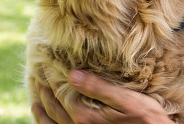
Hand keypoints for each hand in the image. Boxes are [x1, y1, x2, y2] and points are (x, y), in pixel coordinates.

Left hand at [31, 70, 174, 123]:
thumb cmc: (146, 119)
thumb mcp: (126, 100)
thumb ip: (98, 88)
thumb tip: (73, 74)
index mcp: (86, 117)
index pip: (63, 94)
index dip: (52, 79)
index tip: (45, 66)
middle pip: (55, 110)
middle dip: (45, 93)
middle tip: (38, 77)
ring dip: (43, 114)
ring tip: (36, 102)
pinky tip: (51, 122)